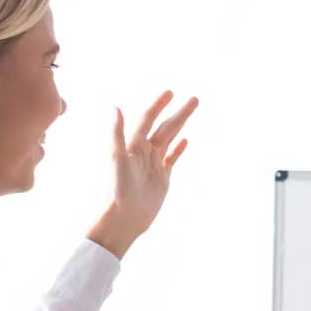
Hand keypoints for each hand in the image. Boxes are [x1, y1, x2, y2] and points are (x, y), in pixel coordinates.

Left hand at [90, 91, 198, 257]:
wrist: (124, 218)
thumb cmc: (117, 189)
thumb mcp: (117, 159)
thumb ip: (116, 133)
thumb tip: (115, 108)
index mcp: (133, 144)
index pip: (148, 119)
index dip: (158, 105)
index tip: (170, 93)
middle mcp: (144, 151)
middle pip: (165, 127)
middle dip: (179, 113)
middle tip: (195, 99)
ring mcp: (154, 164)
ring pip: (170, 139)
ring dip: (181, 125)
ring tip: (192, 112)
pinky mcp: (161, 178)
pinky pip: (172, 158)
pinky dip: (179, 148)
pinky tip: (186, 140)